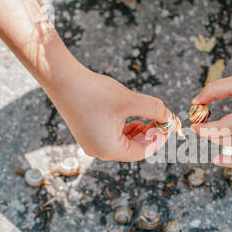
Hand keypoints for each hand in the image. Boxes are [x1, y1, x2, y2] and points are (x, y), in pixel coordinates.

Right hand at [50, 67, 170, 161]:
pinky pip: (113, 136)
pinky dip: (126, 128)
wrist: (61, 79)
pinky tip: (133, 116)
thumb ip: (154, 109)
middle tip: (161, 120)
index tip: (168, 126)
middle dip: (149, 135)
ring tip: (148, 116)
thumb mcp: (130, 100)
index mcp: (108, 149)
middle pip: (133, 149)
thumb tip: (169, 116)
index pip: (142, 152)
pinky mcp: (88, 134)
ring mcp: (92, 143)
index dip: (158, 140)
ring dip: (139, 131)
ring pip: (124, 142)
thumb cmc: (94, 91)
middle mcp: (99, 151)